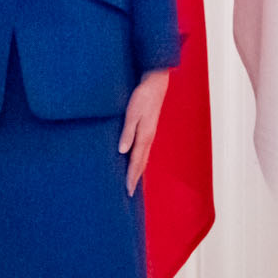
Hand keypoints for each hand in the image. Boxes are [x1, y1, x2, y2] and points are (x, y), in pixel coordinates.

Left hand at [119, 69, 170, 192]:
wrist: (155, 84)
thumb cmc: (142, 97)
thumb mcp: (132, 113)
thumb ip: (127, 132)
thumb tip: (122, 151)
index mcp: (144, 136)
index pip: (136, 162)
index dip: (131, 177)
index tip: (127, 191)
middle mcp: (148, 138)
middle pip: (141, 164)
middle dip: (135, 178)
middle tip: (129, 193)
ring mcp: (149, 134)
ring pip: (143, 158)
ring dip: (138, 171)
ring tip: (133, 182)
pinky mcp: (148, 129)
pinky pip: (144, 150)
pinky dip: (140, 160)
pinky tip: (136, 161)